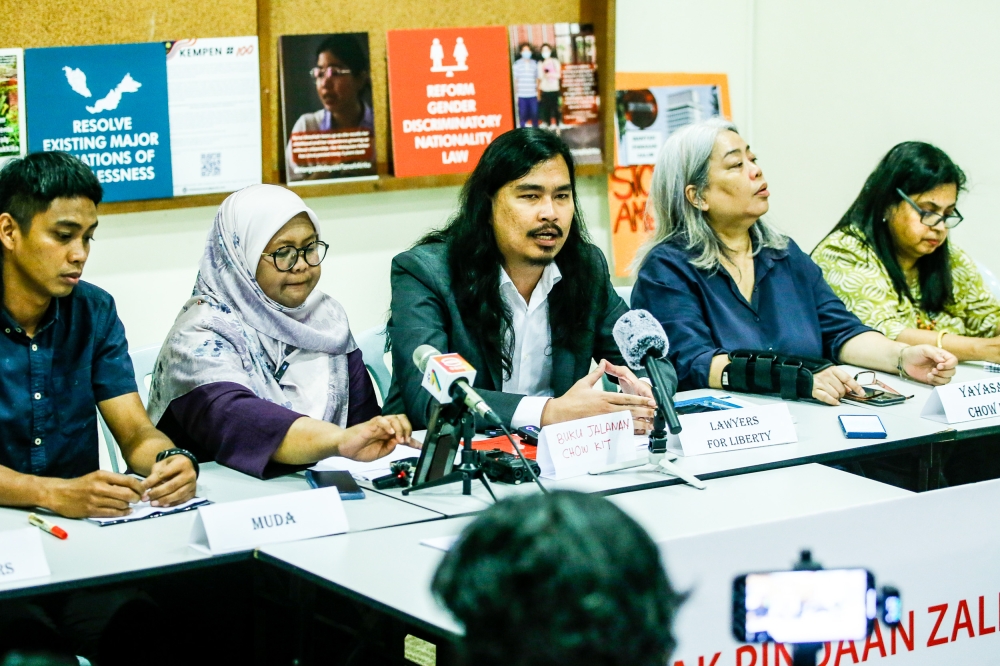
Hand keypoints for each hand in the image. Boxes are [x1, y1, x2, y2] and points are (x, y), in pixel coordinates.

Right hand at [40, 471, 143, 518]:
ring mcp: (95, 500)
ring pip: (121, 504)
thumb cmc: (80, 484)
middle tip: (138, 499)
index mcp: (102, 475)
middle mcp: (100, 487)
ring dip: (128, 506)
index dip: (139, 487)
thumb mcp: (97, 476)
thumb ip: (113, 480)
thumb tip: (134, 485)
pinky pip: (112, 513)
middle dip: (136, 497)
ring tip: (130, 505)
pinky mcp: (91, 511)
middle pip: (127, 494)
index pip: (128, 480)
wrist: (59, 493)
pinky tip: (126, 511)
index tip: (143, 490)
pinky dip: (122, 513)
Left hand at [142, 455, 196, 506]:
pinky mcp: (194, 491)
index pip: (164, 474)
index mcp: (181, 463)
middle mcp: (189, 473)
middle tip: (146, 498)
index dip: (151, 482)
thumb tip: (146, 489)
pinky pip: (183, 500)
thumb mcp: (162, 465)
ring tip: (153, 503)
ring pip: (178, 494)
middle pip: (172, 485)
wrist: (186, 465)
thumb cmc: (171, 465)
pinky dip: (173, 504)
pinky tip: (163, 505)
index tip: (141, 488)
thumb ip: (155, 475)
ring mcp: (193, 483)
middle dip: (157, 493)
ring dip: (164, 500)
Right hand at [337, 415, 417, 461]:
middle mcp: (385, 428)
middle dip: (408, 429)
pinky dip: (388, 425)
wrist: (343, 447)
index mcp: (388, 435)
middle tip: (406, 441)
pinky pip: (381, 420)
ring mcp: (378, 425)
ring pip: (395, 418)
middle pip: (403, 419)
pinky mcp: (370, 424)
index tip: (421, 447)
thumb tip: (398, 443)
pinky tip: (391, 433)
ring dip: (401, 429)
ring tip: (399, 440)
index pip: (404, 433)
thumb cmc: (359, 449)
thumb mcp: (378, 454)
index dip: (414, 440)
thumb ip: (389, 448)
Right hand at [542, 361, 656, 432]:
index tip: (649, 401)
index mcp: (603, 396)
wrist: (560, 413)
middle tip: (654, 412)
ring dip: (639, 423)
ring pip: (625, 421)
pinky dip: (627, 431)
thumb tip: (603, 363)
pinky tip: (635, 433)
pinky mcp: (600, 427)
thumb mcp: (584, 383)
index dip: (639, 400)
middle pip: (629, 410)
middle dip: (643, 411)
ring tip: (650, 424)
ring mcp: (603, 419)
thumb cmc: (571, 398)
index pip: (625, 398)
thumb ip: (596, 373)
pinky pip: (616, 430)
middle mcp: (605, 408)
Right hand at [812, 366, 865, 405]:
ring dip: (837, 398)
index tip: (862, 393)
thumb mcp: (830, 372)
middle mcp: (826, 375)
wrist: (801, 373)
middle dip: (843, 394)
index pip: (847, 379)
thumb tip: (850, 389)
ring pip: (835, 394)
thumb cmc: (817, 373)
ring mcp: (820, 383)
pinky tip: (835, 402)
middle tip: (840, 393)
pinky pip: (827, 398)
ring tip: (834, 395)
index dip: (856, 387)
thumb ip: (840, 379)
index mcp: (832, 369)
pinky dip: (832, 401)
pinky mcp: (814, 390)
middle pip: (842, 389)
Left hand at [901, 344, 956, 384]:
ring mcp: (938, 373)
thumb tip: (943, 361)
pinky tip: (928, 376)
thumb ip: (934, 354)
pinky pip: (940, 384)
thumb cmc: (915, 352)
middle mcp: (943, 365)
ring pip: (947, 379)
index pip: (954, 361)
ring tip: (930, 373)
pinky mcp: (933, 379)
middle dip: (944, 372)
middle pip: (952, 371)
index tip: (939, 365)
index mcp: (943, 356)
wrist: (905, 360)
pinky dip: (936, 381)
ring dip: (940, 378)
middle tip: (933, 370)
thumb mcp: (925, 349)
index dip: (949, 365)